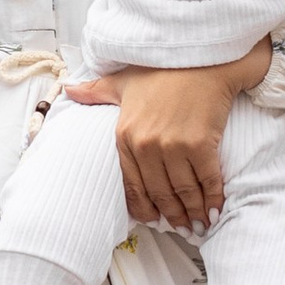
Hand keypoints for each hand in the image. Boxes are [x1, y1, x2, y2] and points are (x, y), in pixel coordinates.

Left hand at [68, 48, 271, 227]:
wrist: (199, 56)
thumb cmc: (162, 69)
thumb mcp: (123, 80)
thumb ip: (96, 91)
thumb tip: (69, 90)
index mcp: (125, 136)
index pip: (133, 185)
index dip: (145, 208)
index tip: (154, 219)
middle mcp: (146, 146)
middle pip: (159, 194)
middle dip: (171, 215)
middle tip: (181, 228)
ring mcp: (174, 147)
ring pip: (183, 192)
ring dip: (192, 213)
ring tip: (199, 225)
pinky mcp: (201, 145)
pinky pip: (207, 181)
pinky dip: (212, 200)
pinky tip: (215, 211)